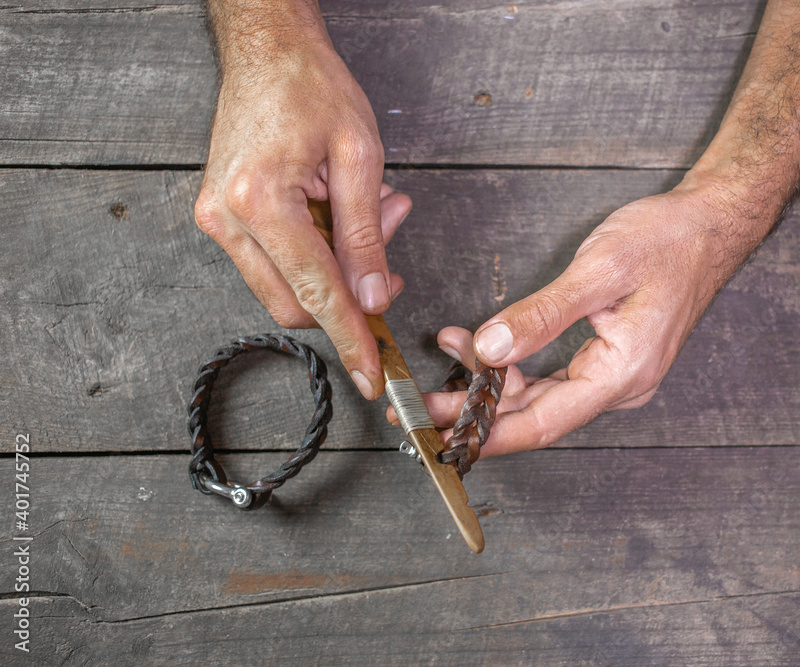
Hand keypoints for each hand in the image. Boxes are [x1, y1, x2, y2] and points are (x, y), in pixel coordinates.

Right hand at [194, 19, 407, 398]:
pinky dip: (316, 253)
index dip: (350, 338)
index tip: (371, 375)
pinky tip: (340, 213)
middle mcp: (227, 218)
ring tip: (373, 212)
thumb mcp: (360, 156)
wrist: (266, 52)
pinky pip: (275, 262)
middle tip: (390, 256)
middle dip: (350, 296)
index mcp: (259, 200)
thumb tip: (373, 297)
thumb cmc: (310, 86)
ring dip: (336, 269)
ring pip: (285, 287)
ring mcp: (217, 220)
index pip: (315, 293)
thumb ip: (366, 235)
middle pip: (294, 303)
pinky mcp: (221, 218)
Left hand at [407, 186, 741, 456]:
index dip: (491, 434)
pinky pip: (555, 377)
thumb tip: (492, 347)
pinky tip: (484, 347)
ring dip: (494, 384)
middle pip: (539, 415)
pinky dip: (517, 367)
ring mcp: (616, 375)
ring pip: (544, 397)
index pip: (546, 421)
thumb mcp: (599, 270)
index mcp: (623, 373)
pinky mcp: (609, 360)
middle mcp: (621, 385)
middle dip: (479, 411)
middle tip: (425, 406)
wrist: (710, 226)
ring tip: (447, 354)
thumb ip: (543, 313)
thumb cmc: (667, 242)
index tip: (447, 438)